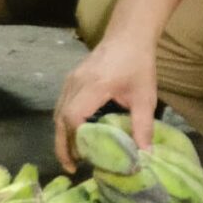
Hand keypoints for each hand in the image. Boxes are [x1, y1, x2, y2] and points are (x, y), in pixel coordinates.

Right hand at [53, 37, 157, 172]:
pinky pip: (61, 106)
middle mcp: (75, 83)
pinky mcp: (70, 80)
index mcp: (93, 86)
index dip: (74, 141)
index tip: (83, 160)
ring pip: (57, 113)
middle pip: (60, 119)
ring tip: (73, 156)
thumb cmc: (138, 64)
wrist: (129, 35)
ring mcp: (70, 80)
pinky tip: (75, 135)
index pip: (74, 117)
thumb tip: (145, 155)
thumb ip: (143, 125)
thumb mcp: (145, 96)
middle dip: (62, 145)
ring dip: (62, 136)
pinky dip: (64, 124)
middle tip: (71, 168)